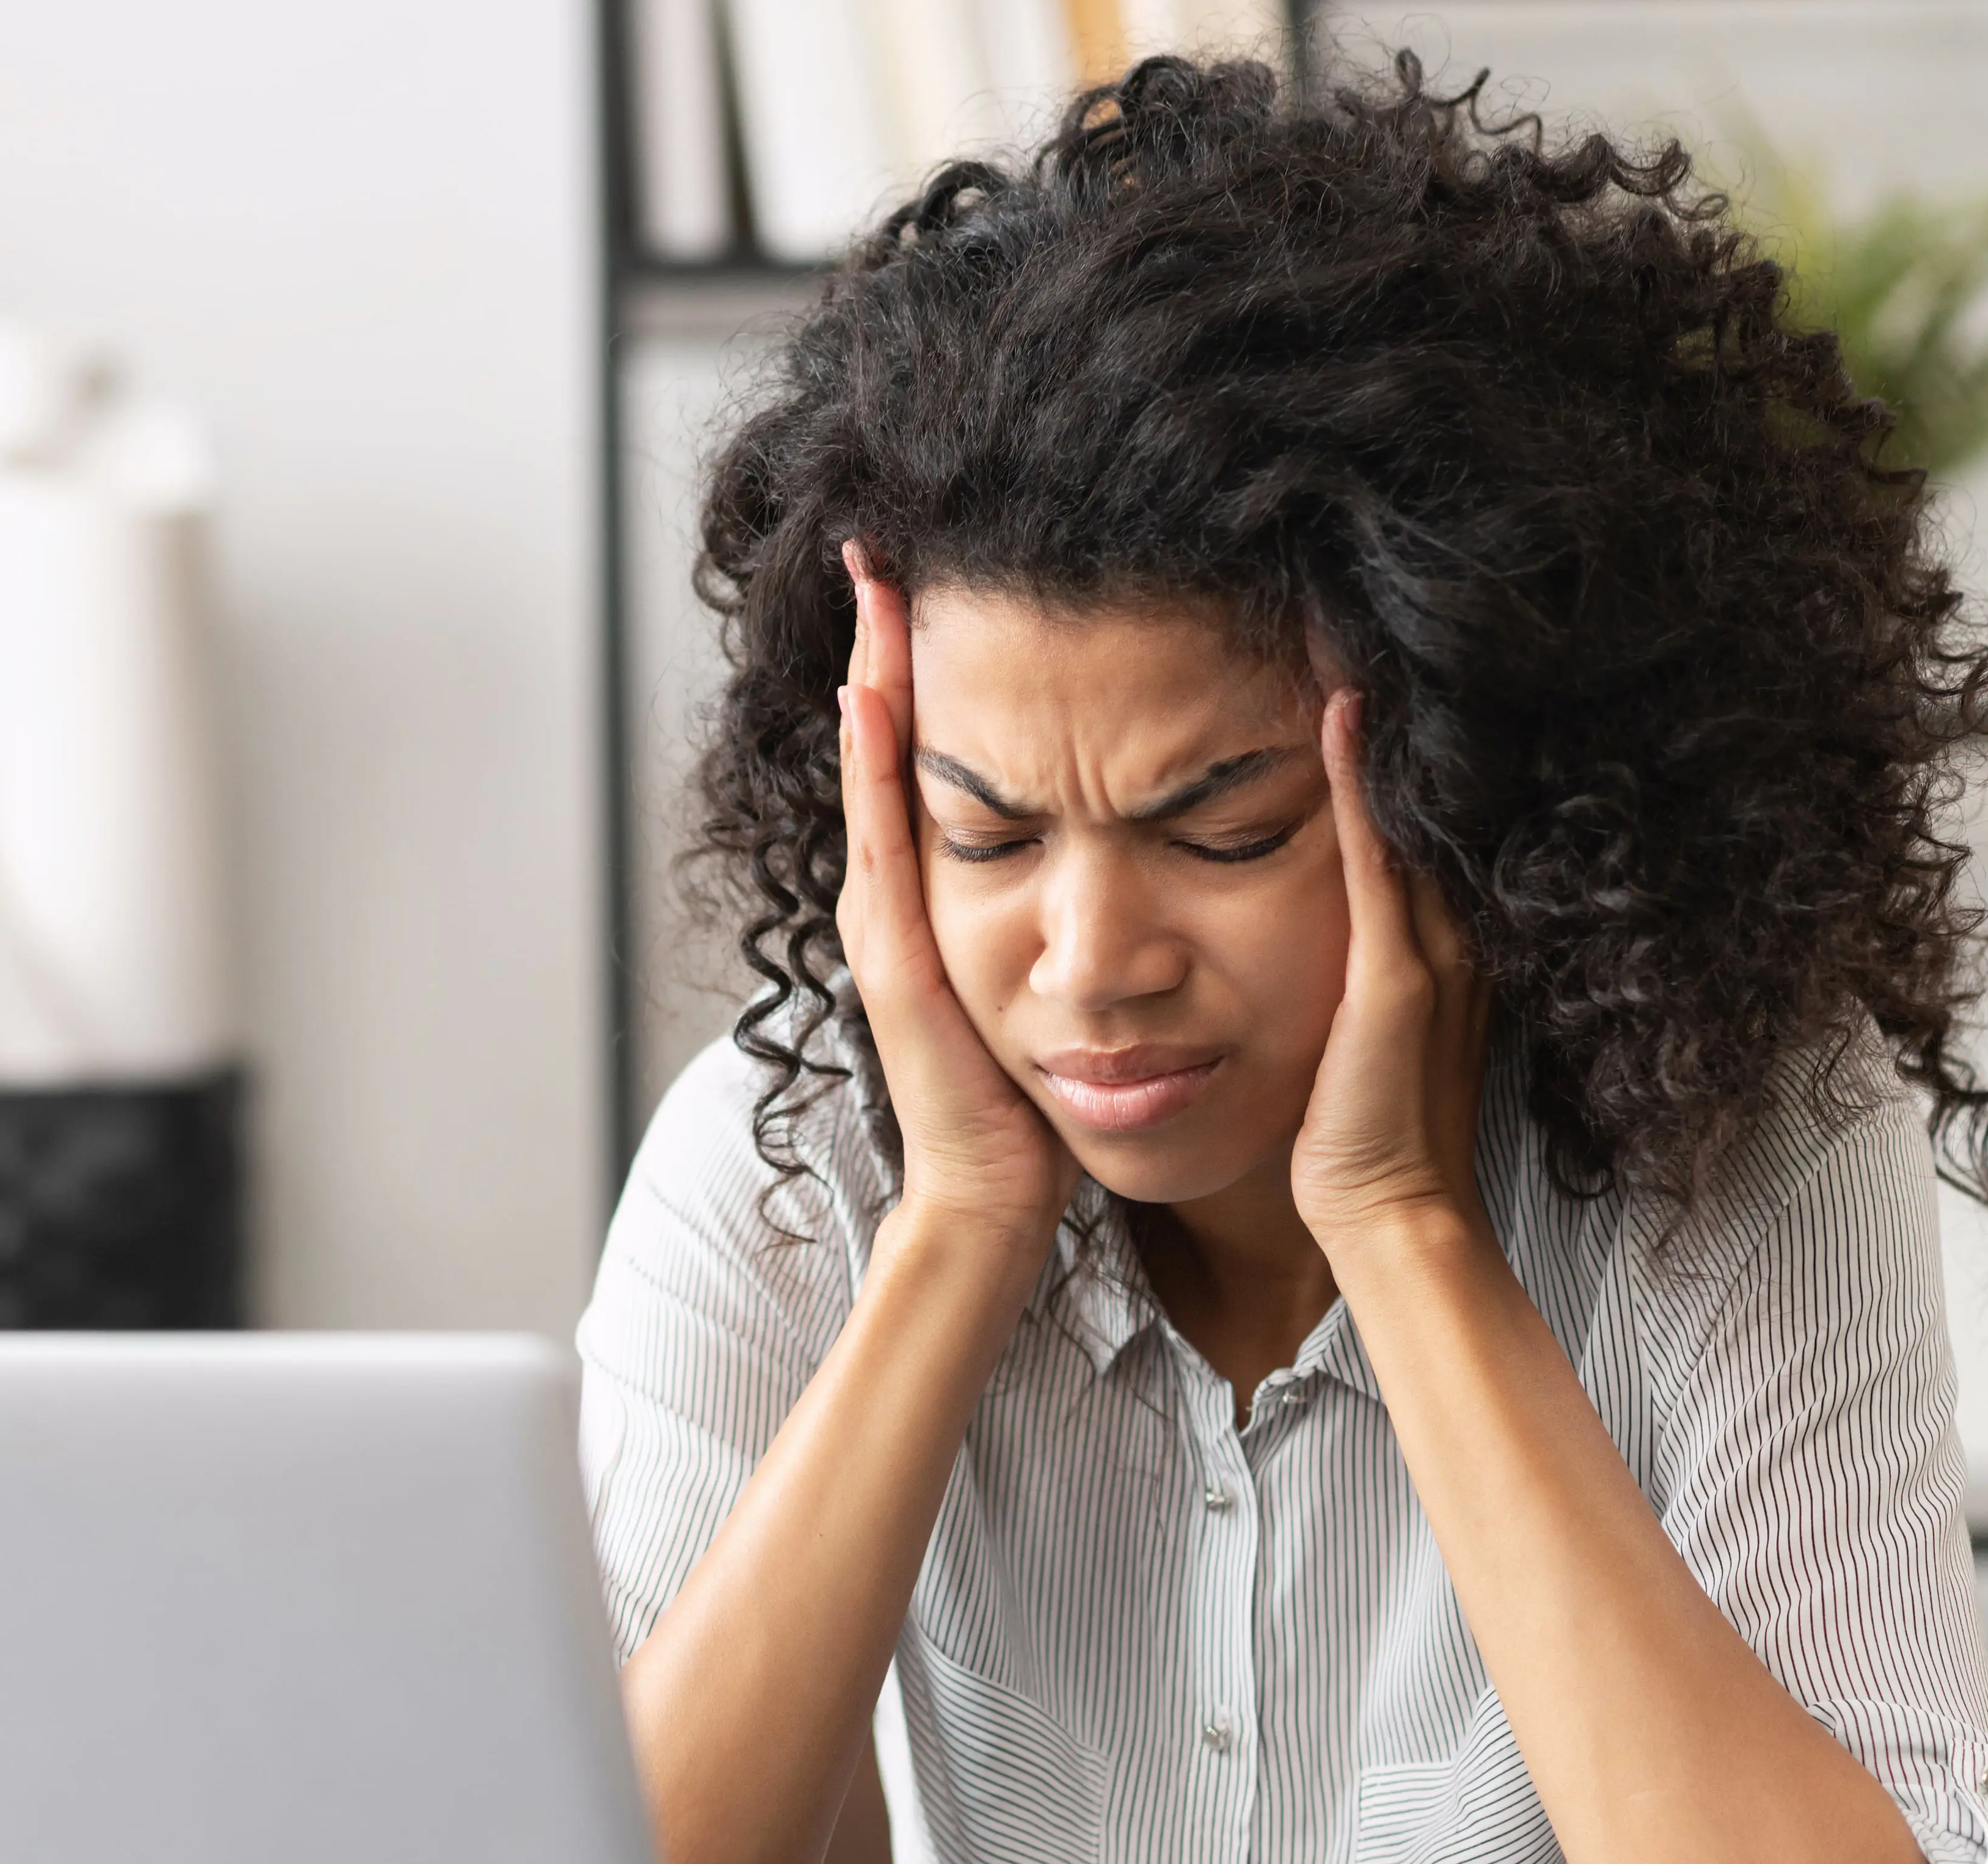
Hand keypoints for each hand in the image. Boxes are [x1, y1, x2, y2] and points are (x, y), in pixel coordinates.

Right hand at [836, 544, 1075, 1250]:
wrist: (996, 1194)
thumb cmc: (1030, 1095)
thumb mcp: (1046, 974)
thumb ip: (1061, 902)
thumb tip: (1117, 829)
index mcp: (937, 891)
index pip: (922, 752)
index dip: (921, 664)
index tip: (930, 574)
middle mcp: (897, 894)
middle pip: (881, 741)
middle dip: (881, 641)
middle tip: (882, 545)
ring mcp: (887, 922)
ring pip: (873, 772)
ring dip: (870, 675)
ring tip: (875, 587)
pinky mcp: (899, 958)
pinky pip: (883, 841)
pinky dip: (872, 766)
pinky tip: (872, 695)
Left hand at [1291, 689, 1495, 1260]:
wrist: (1387, 1213)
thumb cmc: (1354, 1134)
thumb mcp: (1352, 1032)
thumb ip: (1353, 973)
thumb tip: (1290, 927)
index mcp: (1436, 947)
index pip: (1416, 822)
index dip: (1393, 744)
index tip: (1354, 658)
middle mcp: (1445, 936)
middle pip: (1423, 798)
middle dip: (1398, 712)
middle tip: (1353, 611)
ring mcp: (1428, 954)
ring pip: (1406, 811)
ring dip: (1380, 726)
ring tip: (1343, 632)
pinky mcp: (1396, 981)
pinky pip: (1377, 860)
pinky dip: (1360, 785)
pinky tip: (1342, 712)